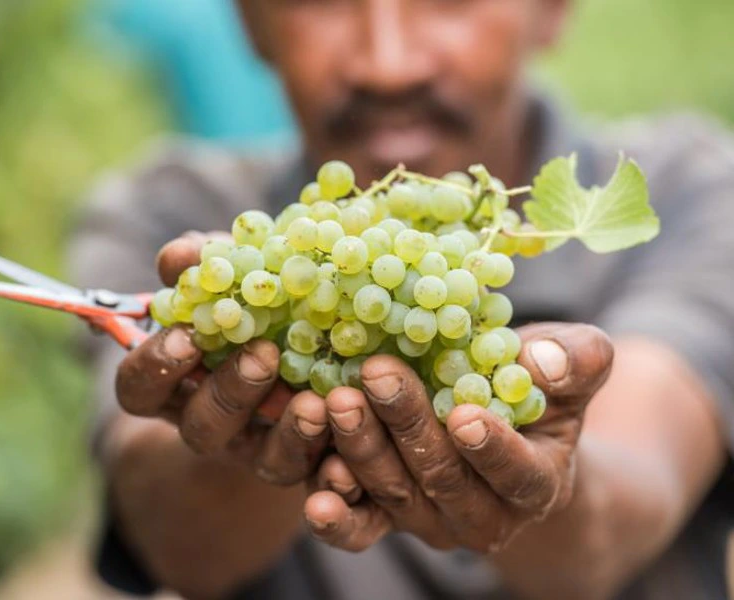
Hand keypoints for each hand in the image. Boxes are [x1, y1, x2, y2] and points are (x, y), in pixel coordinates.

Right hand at [113, 231, 329, 484]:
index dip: (155, 366)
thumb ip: (206, 267)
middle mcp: (213, 422)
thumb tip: (182, 254)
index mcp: (177, 382)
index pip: (140, 387)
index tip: (187, 335)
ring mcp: (261, 448)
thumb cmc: (254, 302)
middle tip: (263, 353)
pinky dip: (332, 447)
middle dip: (231, 391)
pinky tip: (348, 418)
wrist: (316, 340)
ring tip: (314, 400)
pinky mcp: (308, 459)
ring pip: (264, 458)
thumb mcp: (232, 279)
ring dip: (288, 430)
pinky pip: (316, 467)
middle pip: (202, 427)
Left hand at [303, 323, 612, 552]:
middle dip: (408, 426)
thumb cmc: (536, 390)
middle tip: (378, 375)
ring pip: (395, 494)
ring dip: (363, 450)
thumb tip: (545, 362)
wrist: (501, 430)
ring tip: (338, 402)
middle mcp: (482, 515)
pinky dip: (339, 516)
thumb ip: (576, 361)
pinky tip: (316, 494)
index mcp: (536, 483)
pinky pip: (362, 526)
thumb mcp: (570, 367)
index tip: (464, 415)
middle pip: (442, 479)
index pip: (518, 474)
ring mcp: (430, 521)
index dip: (493, 448)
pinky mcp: (387, 517)